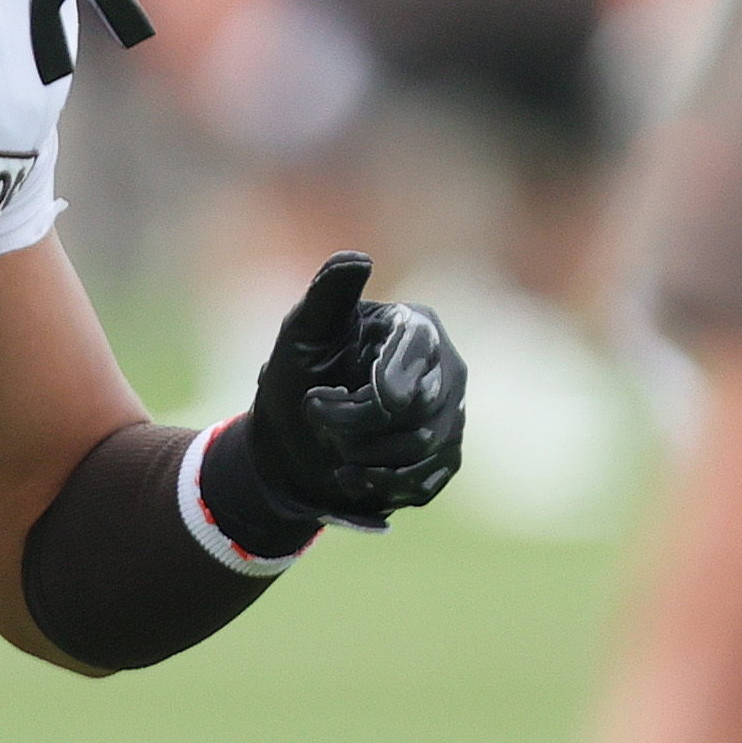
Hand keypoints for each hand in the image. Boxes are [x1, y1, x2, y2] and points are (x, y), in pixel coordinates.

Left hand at [246, 252, 464, 527]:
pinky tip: (350, 474)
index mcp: (414, 326)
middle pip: (422, 404)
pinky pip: (426, 481)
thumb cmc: (294, 377)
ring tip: (332, 443)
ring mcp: (452, 415)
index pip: (420, 350)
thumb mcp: (301, 333)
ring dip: (362, 453)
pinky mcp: (445, 458)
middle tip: (317, 413)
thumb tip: (357, 258)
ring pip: (424, 447)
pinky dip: (380, 484)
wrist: (289, 445)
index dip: (389, 380)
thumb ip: (327, 295)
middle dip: (357, 420)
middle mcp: (446, 367)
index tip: (366, 397)